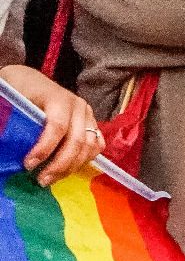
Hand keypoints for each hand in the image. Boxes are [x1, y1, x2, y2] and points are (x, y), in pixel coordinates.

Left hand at [8, 65, 100, 186]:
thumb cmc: (18, 91)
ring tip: (52, 178)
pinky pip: (97, 144)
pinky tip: (68, 168)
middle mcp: (78, 105)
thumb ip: (15, 122)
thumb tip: (12, 146)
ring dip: (72, 167)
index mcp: (58, 98)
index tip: (28, 165)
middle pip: (77, 140)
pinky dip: (86, 159)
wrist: (28, 80)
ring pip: (89, 146)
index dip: (45, 148)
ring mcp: (87, 114)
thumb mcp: (12, 101)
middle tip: (41, 180)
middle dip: (60, 164)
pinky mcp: (91, 122)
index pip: (57, 126)